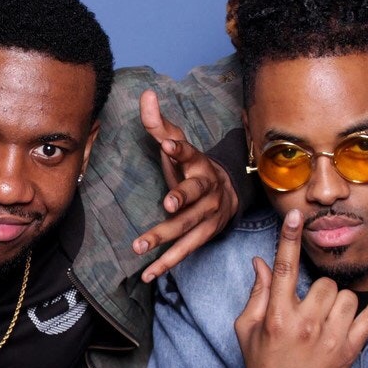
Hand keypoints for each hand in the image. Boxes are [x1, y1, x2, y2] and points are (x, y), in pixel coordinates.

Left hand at [132, 89, 238, 282]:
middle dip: (182, 198)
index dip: (179, 148)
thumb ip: (159, 124)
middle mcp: (207, 189)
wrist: (228, 192)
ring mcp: (209, 214)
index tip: (168, 144)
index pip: (189, 152)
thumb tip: (145, 94)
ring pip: (187, 226)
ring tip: (140, 246)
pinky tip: (147, 273)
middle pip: (194, 193)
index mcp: (199, 163)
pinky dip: (167, 263)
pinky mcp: (205, 235)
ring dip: (165, 237)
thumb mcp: (178, 143)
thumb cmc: (192, 166)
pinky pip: (186, 250)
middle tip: (168, 205)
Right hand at [233, 209, 367, 367]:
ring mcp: (331, 338)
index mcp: (277, 316)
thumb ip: (258, 292)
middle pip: (324, 284)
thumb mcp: (247, 327)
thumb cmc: (260, 363)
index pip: (284, 268)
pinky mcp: (349, 350)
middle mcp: (305, 324)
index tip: (296, 215)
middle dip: (318, 291)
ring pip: (347, 297)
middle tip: (309, 310)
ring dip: (338, 302)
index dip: (289, 239)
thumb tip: (261, 260)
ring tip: (326, 321)